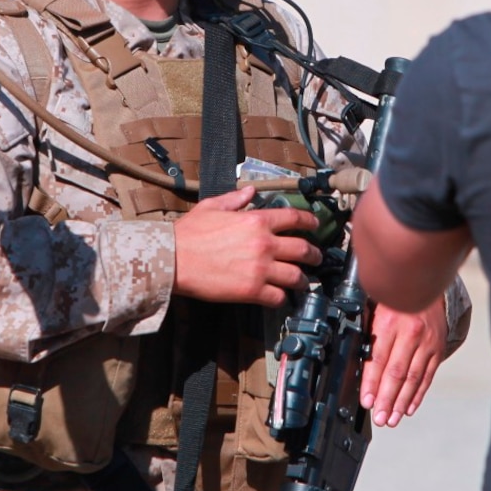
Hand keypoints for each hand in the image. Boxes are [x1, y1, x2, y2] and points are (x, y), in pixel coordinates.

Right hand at [173, 186, 320, 306]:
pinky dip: (282, 298)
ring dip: (303, 280)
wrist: (173, 260)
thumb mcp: (212, 207)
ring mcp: (260, 269)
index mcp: (256, 220)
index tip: (315, 226)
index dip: (309, 222)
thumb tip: (250, 192)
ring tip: (303, 282)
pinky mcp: (252, 290)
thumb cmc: (189, 233)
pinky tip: (280, 297)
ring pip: (296, 276)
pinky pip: (278, 297)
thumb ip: (235, 199)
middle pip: (303, 249)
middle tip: (316, 258)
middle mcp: (264, 243)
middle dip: (314, 255)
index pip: (294, 218)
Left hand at [359, 299, 448, 426]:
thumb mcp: (374, 305)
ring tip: (392, 419)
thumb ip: (365, 329)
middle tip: (380, 418)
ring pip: (413, 377)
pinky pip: (427, 375)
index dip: (372, 382)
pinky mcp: (437, 348)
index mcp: (389, 322)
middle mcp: (410, 333)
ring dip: (401, 401)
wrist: (426, 281)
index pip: (379, 358)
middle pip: (397, 372)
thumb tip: (350, 357)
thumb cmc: (394, 297)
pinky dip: (418, 393)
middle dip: (387, 398)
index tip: (367, 401)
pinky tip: (409, 408)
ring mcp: (427, 342)